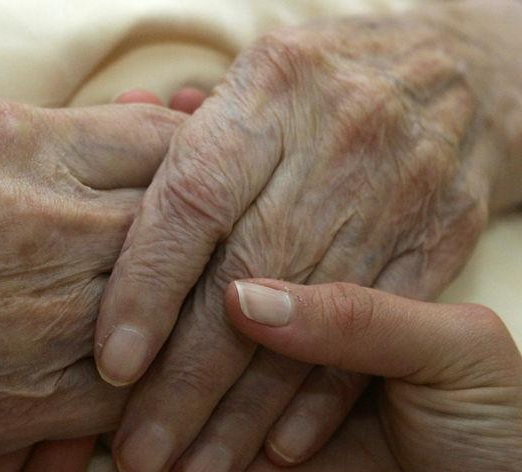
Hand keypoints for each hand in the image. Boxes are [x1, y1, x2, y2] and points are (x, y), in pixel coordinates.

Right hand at [0, 97, 185, 469]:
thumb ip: (48, 137)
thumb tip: (133, 118)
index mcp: (12, 141)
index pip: (164, 144)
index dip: (199, 165)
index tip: (209, 183)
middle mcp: (39, 218)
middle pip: (184, 220)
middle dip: (212, 231)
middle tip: (229, 241)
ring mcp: (39, 310)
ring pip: (173, 301)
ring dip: (196, 302)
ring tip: (209, 304)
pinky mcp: (24, 397)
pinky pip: (130, 380)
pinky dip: (154, 370)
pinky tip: (154, 361)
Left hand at [95, 2, 521, 469]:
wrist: (449, 65)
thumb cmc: (318, 81)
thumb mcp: (252, 82)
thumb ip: (190, 141)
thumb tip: (116, 195)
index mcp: (270, 90)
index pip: (190, 205)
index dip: (147, 289)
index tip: (114, 365)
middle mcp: (337, 138)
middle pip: (245, 277)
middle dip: (188, 379)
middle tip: (141, 450)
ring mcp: (399, 187)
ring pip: (314, 320)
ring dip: (247, 412)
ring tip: (194, 466)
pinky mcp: (442, 233)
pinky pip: (378, 330)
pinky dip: (323, 396)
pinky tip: (275, 447)